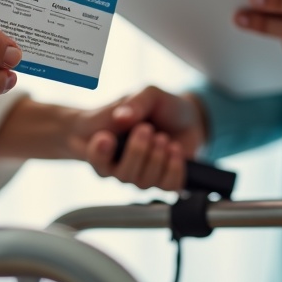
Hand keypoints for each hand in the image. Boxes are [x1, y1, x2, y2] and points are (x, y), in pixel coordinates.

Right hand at [72, 86, 207, 190]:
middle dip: (136, 152)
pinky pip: (167, 187)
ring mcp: (143, 175)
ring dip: (156, 159)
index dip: (98, 154)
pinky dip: (173, 169)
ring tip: (163, 137)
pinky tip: (175, 150)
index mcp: (110, 145)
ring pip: (143, 183)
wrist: (185, 113)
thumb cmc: (157, 105)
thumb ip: (135, 103)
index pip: (95, 160)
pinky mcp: (165, 180)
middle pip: (122, 175)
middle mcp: (122, 165)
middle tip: (146, 128)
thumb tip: (121, 118)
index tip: (106, 136)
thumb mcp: (148, 94)